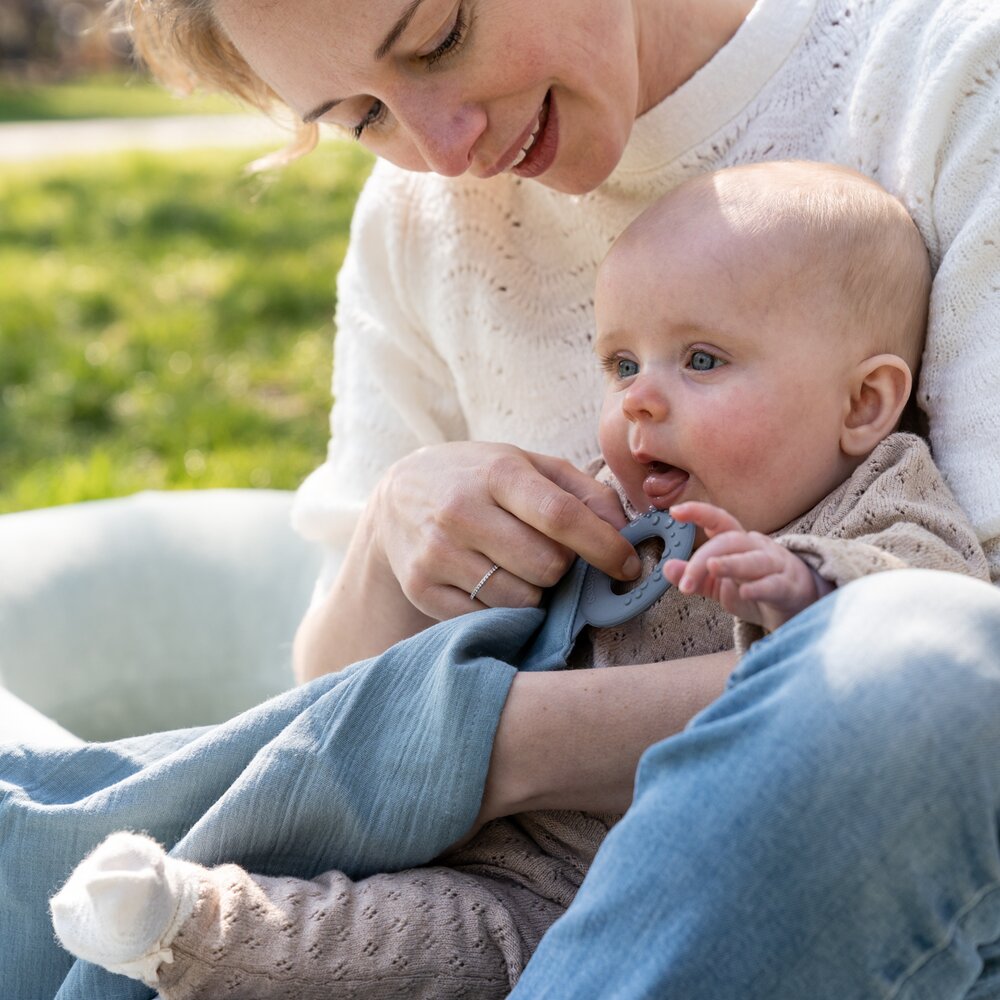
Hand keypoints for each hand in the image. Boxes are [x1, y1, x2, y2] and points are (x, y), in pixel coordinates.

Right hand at [369, 442, 640, 620]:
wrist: (399, 496)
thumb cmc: (479, 478)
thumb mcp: (529, 465)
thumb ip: (585, 492)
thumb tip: (626, 532)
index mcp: (496, 473)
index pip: (560, 516)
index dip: (604, 546)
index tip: (628, 566)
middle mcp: (461, 511)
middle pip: (546, 566)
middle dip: (564, 568)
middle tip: (551, 554)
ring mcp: (437, 553)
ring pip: (521, 599)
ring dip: (535, 591)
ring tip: (517, 567)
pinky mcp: (421, 588)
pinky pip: (488, 618)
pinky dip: (503, 608)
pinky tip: (492, 582)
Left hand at [663, 501, 831, 631]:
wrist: (797, 607)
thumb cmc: (755, 589)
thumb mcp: (719, 584)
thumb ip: (694, 576)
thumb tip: (665, 567)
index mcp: (738, 543)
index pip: (719, 521)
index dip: (698, 512)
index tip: (675, 511)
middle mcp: (757, 548)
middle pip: (730, 541)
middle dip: (704, 558)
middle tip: (685, 581)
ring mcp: (776, 566)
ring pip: (754, 560)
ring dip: (732, 564)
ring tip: (713, 567)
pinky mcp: (789, 588)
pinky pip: (775, 585)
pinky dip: (760, 588)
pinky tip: (746, 593)